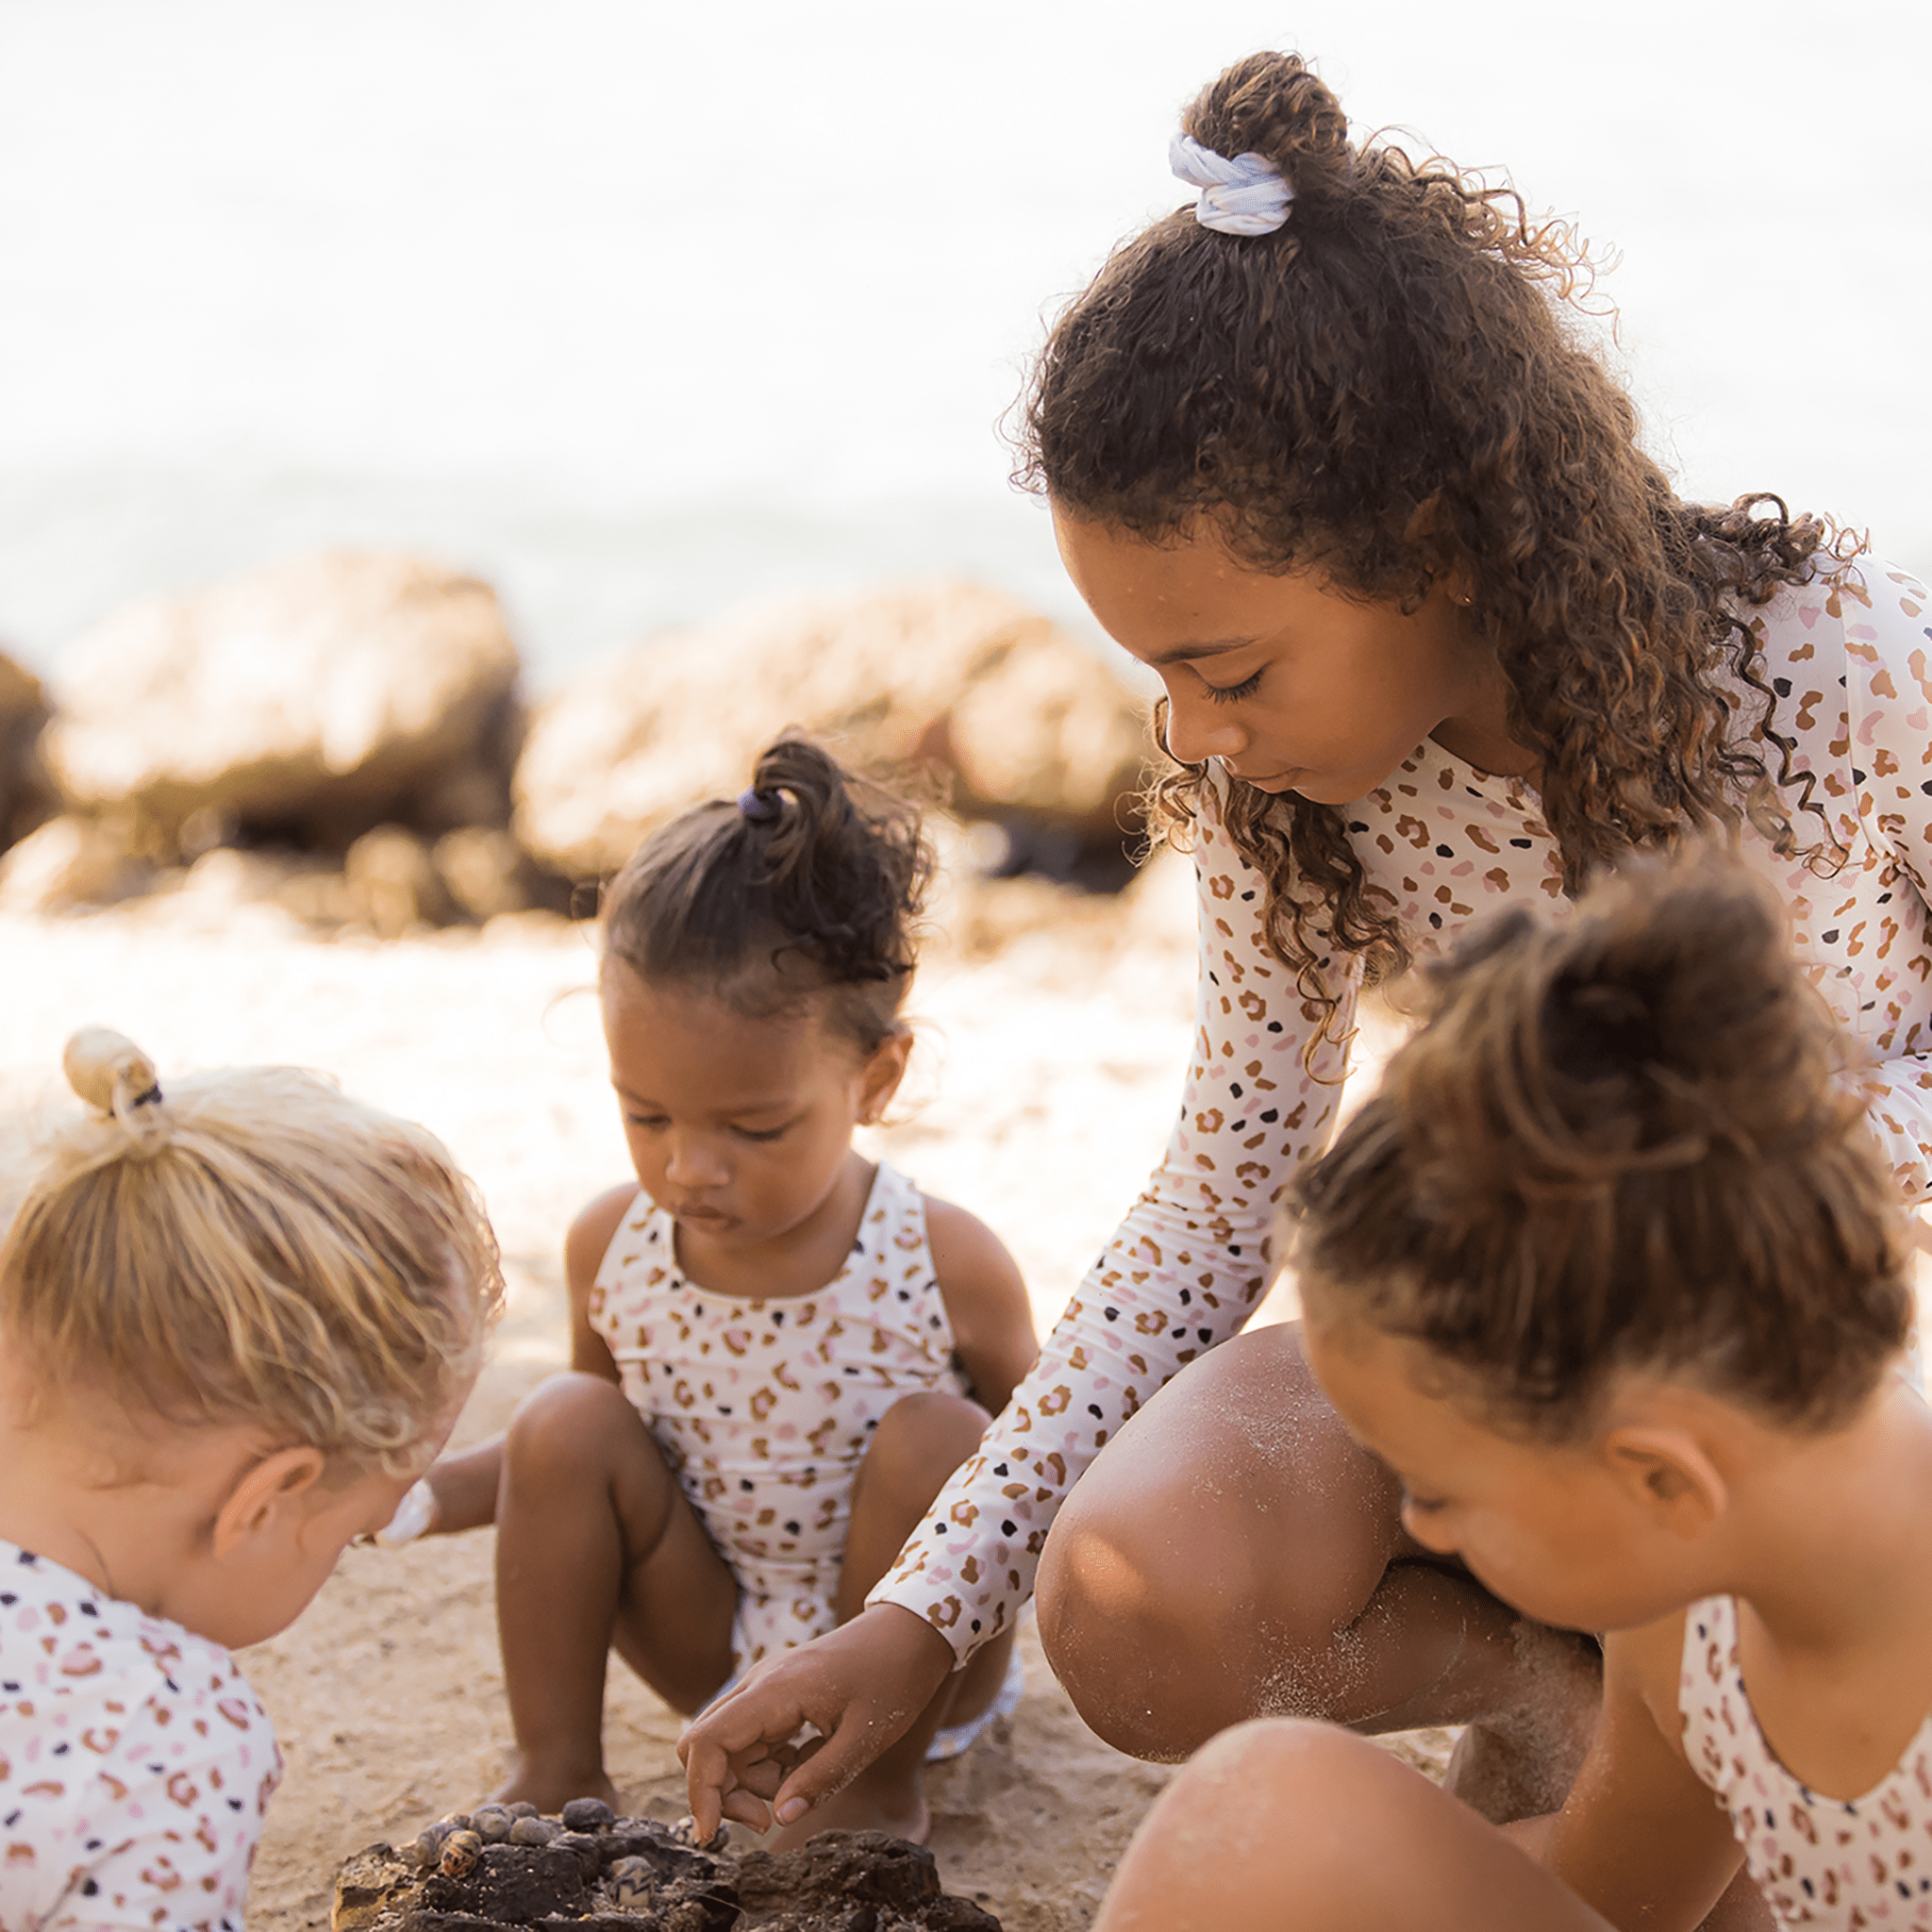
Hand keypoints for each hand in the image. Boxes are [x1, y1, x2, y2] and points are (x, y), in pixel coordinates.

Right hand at [678, 1603, 954, 1837]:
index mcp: (774, 1690)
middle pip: (706, 1745)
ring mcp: (766, 1687)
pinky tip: (804, 1767)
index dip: (700, 1792)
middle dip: (723, 1792)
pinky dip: (765, 1765)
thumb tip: (779, 1818)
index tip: (712, 1836)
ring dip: (749, 1782)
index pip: (706, 1742)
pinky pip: (751, 1738)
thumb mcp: (866, 1738)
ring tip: (799, 1789)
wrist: (910, 1632)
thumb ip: (821, 1780)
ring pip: (727, 1745)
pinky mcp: (777, 1695)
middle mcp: (759, 1684)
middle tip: (767, 1819)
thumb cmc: (894, 1678)